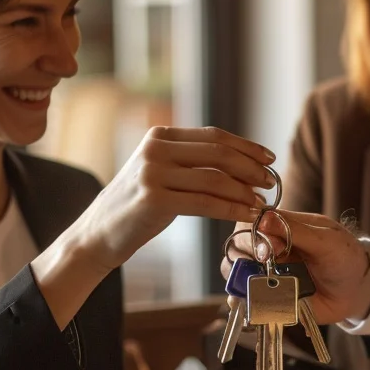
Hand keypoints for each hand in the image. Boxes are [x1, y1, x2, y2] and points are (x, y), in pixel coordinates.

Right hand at [74, 126, 272, 272]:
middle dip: (250, 167)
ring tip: (261, 202)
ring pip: (214, 179)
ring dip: (244, 191)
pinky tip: (246, 214)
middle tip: (270, 181)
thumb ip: (191, 162)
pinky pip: (204, 203)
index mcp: (159, 136)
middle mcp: (155, 148)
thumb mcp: (161, 172)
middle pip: (218, 153)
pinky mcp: (154, 199)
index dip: (246, 146)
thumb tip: (242, 162)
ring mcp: (152, 173)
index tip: (269, 157)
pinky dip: (230, 209)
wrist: (98, 234)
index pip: (214, 135)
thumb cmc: (137, 207)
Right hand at [227, 210, 369, 323]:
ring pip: (236, 272)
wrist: (356, 292)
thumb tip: (264, 218)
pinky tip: (245, 303)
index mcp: (281, 227)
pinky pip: (246, 298)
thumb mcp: (326, 240)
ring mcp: (265, 272)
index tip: (269, 247)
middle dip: (245, 255)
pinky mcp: (268, 296)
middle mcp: (268, 248)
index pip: (252, 221)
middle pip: (237, 246)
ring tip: (253, 286)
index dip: (253, 233)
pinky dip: (241, 301)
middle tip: (265, 264)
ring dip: (239, 279)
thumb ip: (296, 230)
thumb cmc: (344, 258)